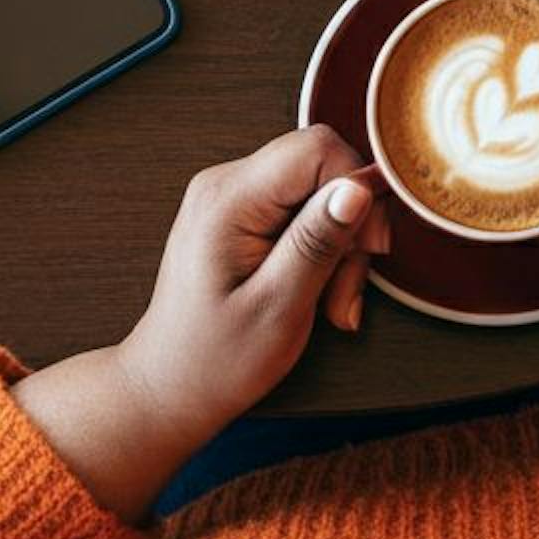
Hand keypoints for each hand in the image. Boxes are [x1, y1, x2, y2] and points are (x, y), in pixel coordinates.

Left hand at [115, 124, 391, 453]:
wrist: (170, 389)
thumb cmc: (214, 362)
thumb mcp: (278, 308)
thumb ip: (317, 242)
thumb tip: (358, 187)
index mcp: (228, 200)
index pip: (317, 149)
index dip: (357, 190)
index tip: (368, 248)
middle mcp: (226, 185)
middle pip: (323, 169)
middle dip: (350, 228)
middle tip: (345, 290)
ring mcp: (233, 198)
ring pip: (321, 192)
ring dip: (340, 248)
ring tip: (330, 303)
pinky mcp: (245, 215)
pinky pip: (304, 211)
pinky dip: (323, 251)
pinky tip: (317, 291)